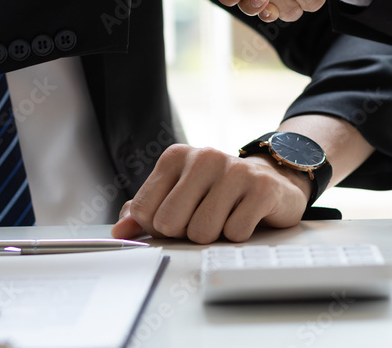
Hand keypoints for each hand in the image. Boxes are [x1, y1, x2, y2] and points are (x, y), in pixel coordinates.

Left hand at [110, 143, 311, 243]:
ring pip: (202, 232)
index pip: (144, 211)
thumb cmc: (218, 192)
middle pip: (169, 223)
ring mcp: (235, 170)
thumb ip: (146, 210)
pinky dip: (239, 235)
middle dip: (185, 232)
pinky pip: (235, 233)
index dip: (159, 226)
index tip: (180, 215)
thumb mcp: (179, 194)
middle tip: (204, 218)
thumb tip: (119, 231)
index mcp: (176, 156)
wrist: (272, 181)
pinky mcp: (262, 188)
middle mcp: (204, 156)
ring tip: (227, 215)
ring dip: (214, 235)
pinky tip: (247, 216)